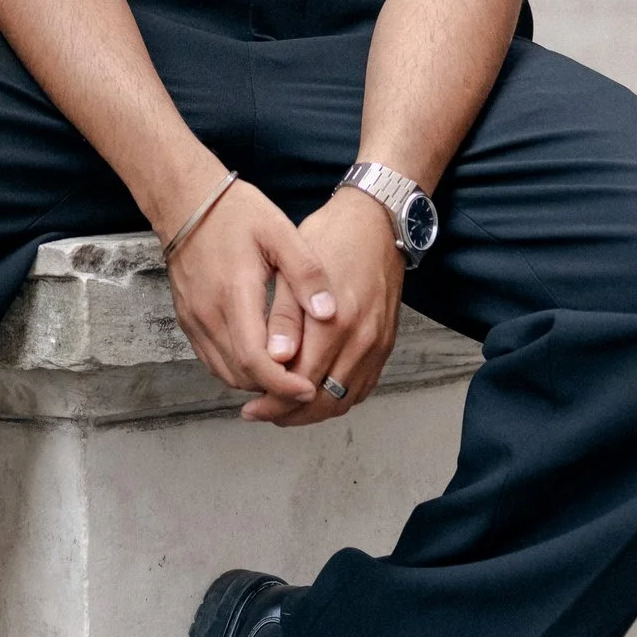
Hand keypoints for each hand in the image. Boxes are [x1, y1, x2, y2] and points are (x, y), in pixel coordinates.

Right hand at [163, 180, 328, 412]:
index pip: (255, 360)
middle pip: (241, 375)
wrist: (186, 200)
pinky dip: (238, 370)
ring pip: (225, 373)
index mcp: (234, 294)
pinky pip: (213, 360)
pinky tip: (261, 360)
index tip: (309, 388)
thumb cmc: (234, 213)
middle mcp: (208, 314)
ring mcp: (194, 320)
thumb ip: (306, 272)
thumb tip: (328, 312)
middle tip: (306, 387)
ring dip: (256, 382)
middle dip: (274, 390)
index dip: (283, 383)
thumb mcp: (279, 231)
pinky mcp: (188, 321)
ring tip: (288, 377)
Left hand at [239, 187, 401, 426]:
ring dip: (312, 411)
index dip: (272, 401)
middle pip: (323, 401)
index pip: (300, 381)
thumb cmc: (331, 237)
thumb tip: (273, 358)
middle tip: (261, 413)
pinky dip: (337, 399)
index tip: (251, 406)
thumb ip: (284, 317)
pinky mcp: (385, 345)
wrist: (376, 222)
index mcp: (334, 321)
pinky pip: (362, 388)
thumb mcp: (292, 268)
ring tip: (282, 408)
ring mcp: (377, 345)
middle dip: (288, 414)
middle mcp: (361, 339)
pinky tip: (313, 393)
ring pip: (344, 400)